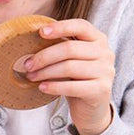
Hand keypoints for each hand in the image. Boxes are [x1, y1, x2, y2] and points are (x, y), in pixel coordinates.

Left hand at [23, 19, 114, 134]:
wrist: (92, 109)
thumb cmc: (77, 80)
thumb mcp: (72, 59)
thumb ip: (61, 47)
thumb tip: (30, 42)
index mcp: (99, 39)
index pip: (81, 26)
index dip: (60, 27)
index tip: (40, 32)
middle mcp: (106, 53)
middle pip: (70, 49)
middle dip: (44, 56)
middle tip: (27, 64)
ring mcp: (106, 72)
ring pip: (69, 67)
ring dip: (45, 72)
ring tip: (31, 77)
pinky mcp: (101, 90)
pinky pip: (72, 86)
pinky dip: (54, 86)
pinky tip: (42, 87)